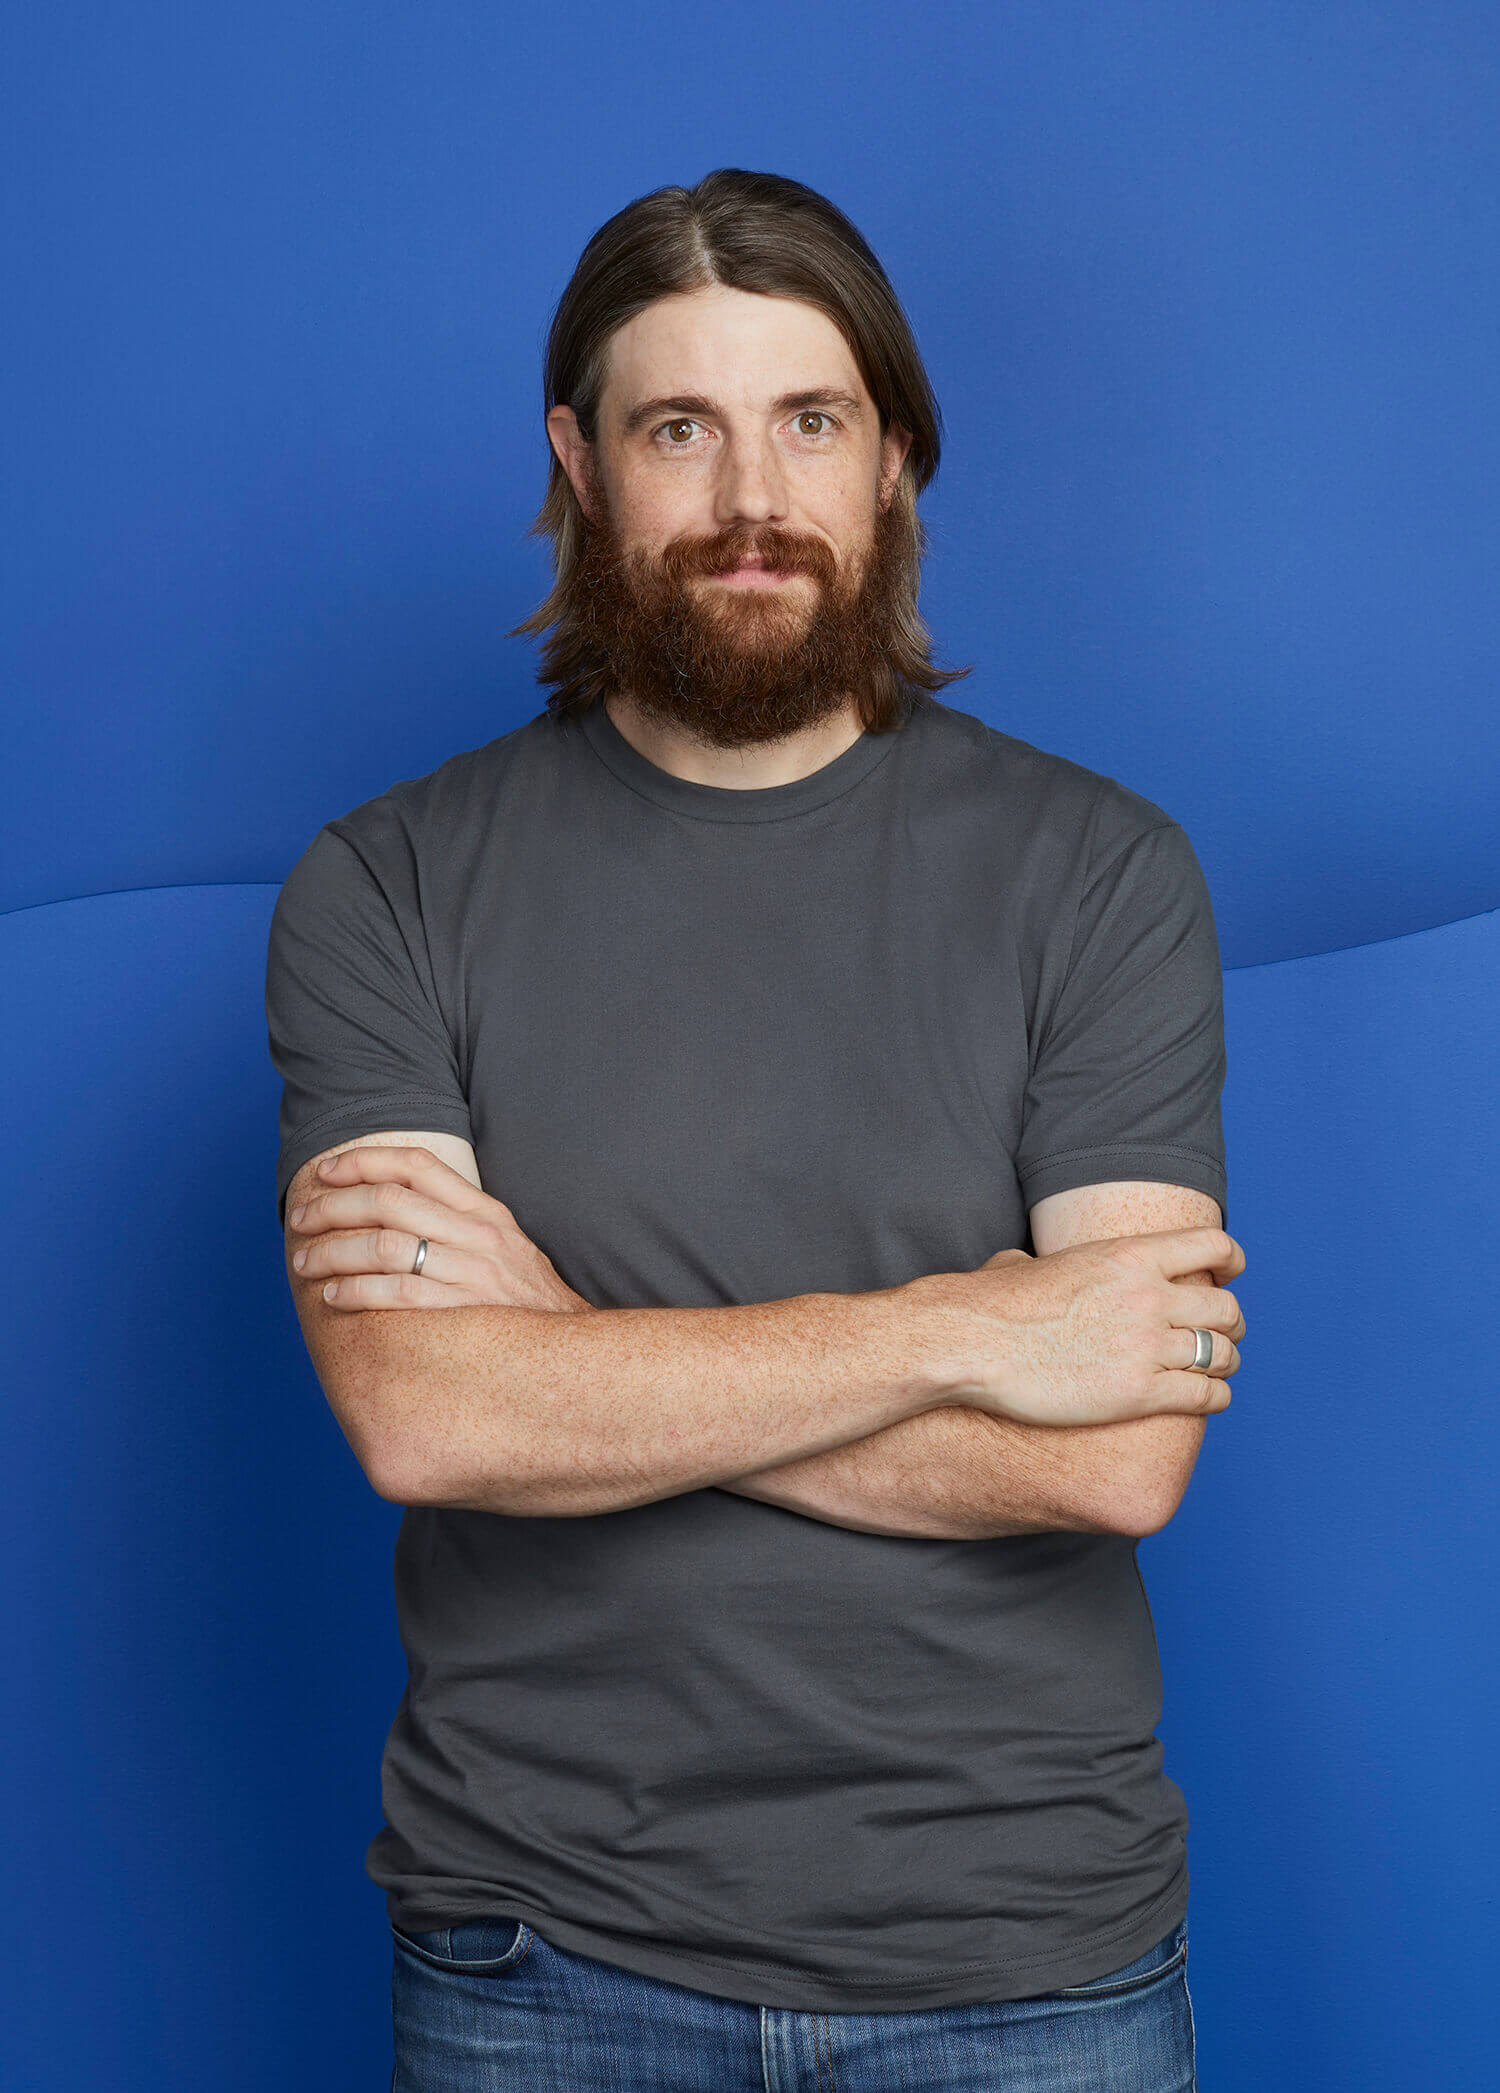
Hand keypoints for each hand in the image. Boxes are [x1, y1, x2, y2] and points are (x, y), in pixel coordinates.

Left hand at [287, 1145, 592, 1313]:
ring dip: (333, 1252)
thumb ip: (460, 1224)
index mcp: (486, 1212)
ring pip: (385, 1245)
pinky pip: (398, 1292)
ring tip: (306, 1263)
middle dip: (333, 1207)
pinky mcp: (466, 1310)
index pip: (418, 1165)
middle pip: (389, 1202)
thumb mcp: (505, 1248)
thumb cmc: (527, 1303)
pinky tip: (333, 1296)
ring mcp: (475, 1272)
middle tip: (301, 1221)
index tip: (327, 1172)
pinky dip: (356, 1291)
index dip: (365, 1161)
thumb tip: (396, 1209)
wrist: (575, 1352)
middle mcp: (480, 1234)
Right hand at [910, 1225, 1245, 1425]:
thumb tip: (1017, 1264)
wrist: (971, 1341)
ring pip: (1222, 1354)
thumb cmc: (989, 1304)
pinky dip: (1216, 1399)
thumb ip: (1046, 1262)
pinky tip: (1209, 1401)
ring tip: (1219, 1371)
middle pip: (1225, 1308)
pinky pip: (1204, 1396)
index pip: (1212, 1246)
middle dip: (1232, 1323)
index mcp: (1129, 1256)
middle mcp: (1147, 1297)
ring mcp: (1145, 1346)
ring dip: (1227, 1363)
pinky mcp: (1138, 1394)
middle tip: (1225, 1335)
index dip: (1231, 1261)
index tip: (1230, 1275)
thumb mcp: (1029, 1263)